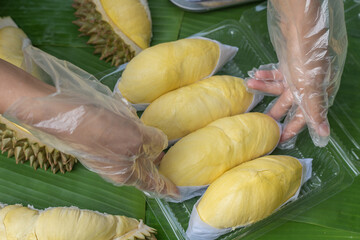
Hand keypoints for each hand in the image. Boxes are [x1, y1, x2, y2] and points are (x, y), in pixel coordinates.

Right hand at [1, 56, 178, 198]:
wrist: (61, 113)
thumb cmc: (100, 130)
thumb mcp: (134, 137)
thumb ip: (153, 142)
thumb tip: (160, 144)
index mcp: (127, 173)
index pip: (153, 183)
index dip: (167, 188)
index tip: (178, 194)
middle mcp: (117, 166)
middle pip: (143, 168)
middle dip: (157, 164)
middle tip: (169, 158)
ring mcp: (108, 153)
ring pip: (133, 151)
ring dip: (145, 146)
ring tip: (158, 141)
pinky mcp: (101, 138)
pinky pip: (123, 137)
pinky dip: (133, 131)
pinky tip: (136, 122)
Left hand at [247, 66, 327, 145]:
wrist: (301, 28)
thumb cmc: (309, 58)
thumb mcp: (312, 87)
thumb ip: (316, 110)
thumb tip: (324, 134)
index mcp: (316, 95)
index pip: (303, 118)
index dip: (292, 129)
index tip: (279, 139)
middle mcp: (308, 87)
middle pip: (288, 105)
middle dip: (274, 113)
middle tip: (259, 121)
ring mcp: (297, 76)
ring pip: (278, 89)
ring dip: (263, 88)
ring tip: (249, 85)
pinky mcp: (288, 65)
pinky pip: (275, 74)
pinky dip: (265, 76)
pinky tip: (255, 75)